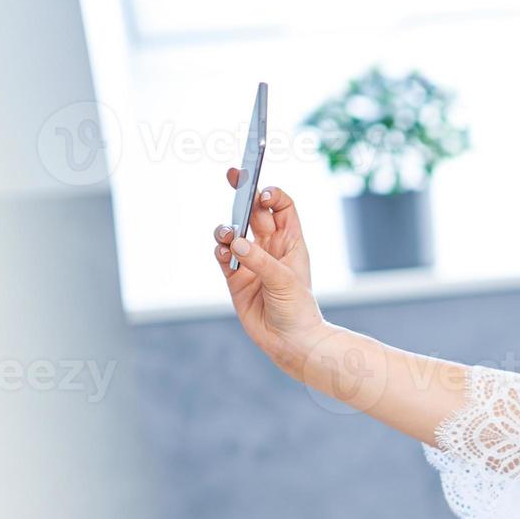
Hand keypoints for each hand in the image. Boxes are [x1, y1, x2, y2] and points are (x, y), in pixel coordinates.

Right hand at [213, 169, 324, 371]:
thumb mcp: (285, 281)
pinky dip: (220, 250)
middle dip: (244, 193)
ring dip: (227, 227)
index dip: (271, 194)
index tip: (262, 191)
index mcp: (291, 243)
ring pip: (234, 233)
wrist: (291, 343)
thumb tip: (236, 242)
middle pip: (254, 212)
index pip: (281, 208)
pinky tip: (224, 252)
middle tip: (234, 176)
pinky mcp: (235, 279)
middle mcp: (270, 249)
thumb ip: (260, 261)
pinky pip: (223, 257)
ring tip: (227, 233)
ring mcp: (251, 262)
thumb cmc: (298, 310)